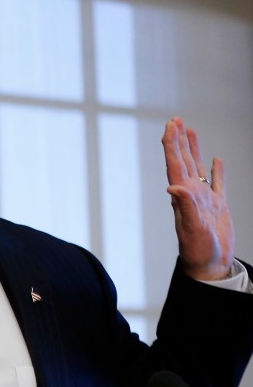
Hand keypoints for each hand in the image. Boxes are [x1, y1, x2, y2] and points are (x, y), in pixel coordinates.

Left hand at [162, 117, 233, 280]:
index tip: (170, 126)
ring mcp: (204, 199)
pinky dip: (216, 170)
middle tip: (175, 120)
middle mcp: (191, 193)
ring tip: (190, 131)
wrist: (209, 266)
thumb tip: (173, 187)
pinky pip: (217, 183)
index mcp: (183, 195)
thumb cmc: (197, 251)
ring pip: (198, 167)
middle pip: (183, 160)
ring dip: (193, 149)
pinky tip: (216, 160)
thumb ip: (184, 207)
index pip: (175, 164)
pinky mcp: (217, 206)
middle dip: (179, 140)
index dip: (172, 144)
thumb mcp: (191, 228)